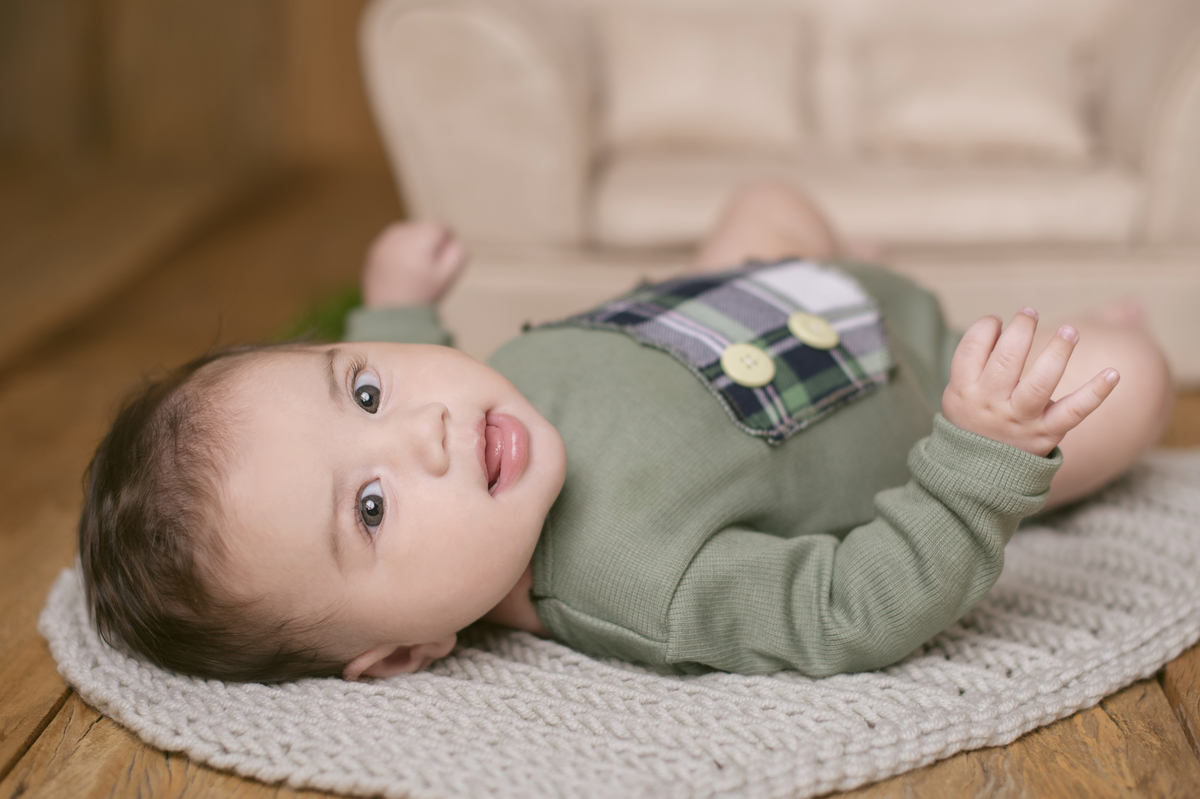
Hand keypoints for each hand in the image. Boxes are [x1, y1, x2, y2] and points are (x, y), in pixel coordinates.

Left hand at [362, 220, 467, 307]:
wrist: (392, 315)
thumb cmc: (423, 295)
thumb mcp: (448, 275)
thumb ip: (457, 252)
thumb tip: (451, 237)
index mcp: (418, 241)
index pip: (438, 227)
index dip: (446, 242)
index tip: (444, 260)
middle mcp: (398, 237)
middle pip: (421, 228)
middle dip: (428, 243)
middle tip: (429, 268)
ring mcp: (383, 243)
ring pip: (406, 233)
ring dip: (414, 245)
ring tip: (415, 269)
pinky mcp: (373, 252)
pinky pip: (392, 243)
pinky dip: (399, 252)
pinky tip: (402, 272)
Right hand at [942, 309, 1119, 456]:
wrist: (978, 472)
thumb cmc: (973, 418)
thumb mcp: (958, 392)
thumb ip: (974, 360)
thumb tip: (1006, 323)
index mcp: (964, 390)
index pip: (973, 348)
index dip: (987, 327)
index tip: (997, 321)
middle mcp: (991, 404)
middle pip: (1006, 360)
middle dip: (1022, 329)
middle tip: (1030, 313)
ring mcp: (1020, 419)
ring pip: (1041, 382)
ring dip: (1058, 352)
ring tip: (1070, 331)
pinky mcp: (1047, 433)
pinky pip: (1074, 411)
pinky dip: (1096, 393)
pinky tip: (1114, 373)